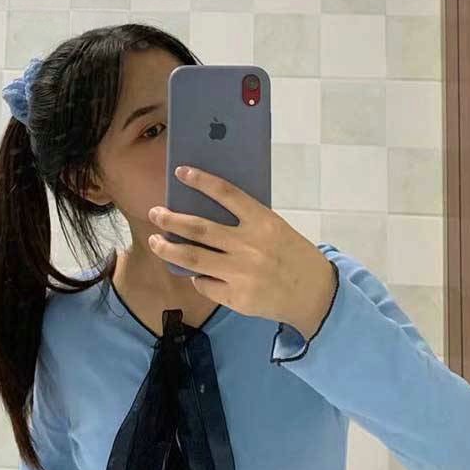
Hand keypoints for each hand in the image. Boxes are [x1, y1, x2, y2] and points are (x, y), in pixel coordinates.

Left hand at [147, 165, 336, 338]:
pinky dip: (196, 276)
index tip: (181, 172)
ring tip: (155, 241)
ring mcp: (242, 273)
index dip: (202, 181)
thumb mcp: (275, 228)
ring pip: (193, 258)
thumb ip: (246, 221)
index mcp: (263, 222)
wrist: (314, 294)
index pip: (227, 194)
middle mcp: (250, 245)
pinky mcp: (237, 298)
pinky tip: (192, 272)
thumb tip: (204, 212)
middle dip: (171, 220)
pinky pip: (205, 284)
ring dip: (168, 249)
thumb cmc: (291, 254)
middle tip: (155, 213)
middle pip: (200, 228)